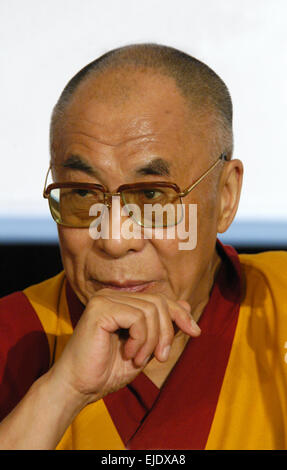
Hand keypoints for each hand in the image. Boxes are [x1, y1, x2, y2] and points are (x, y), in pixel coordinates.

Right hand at [49, 290, 200, 404]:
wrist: (79, 388)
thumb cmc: (107, 371)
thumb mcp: (145, 348)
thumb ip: (162, 326)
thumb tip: (186, 305)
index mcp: (120, 301)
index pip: (159, 299)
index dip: (180, 314)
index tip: (195, 332)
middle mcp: (111, 295)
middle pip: (158, 302)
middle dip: (167, 331)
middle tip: (160, 357)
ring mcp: (104, 299)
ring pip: (151, 310)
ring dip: (151, 340)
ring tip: (139, 359)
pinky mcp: (100, 308)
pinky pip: (138, 317)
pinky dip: (140, 340)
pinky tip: (129, 354)